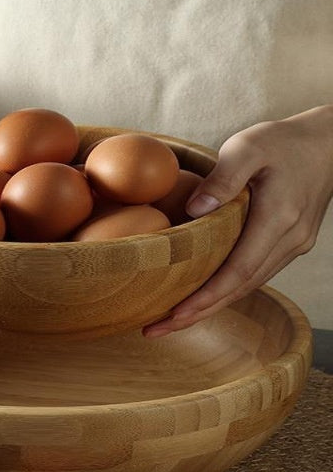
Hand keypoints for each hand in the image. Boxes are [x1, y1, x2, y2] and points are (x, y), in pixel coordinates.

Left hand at [143, 104, 332, 337]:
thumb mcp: (248, 147)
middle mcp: (290, 240)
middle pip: (240, 288)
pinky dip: (226, 289)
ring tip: (170, 321)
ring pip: (248, 286)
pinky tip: (201, 296)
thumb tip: (194, 210)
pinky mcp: (289, 243)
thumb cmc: (283, 141)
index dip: (206, 297)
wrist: (328, 142)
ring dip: (211, 306)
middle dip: (198, 313)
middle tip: (155, 330)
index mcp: (278, 218)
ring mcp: (293, 245)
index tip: (174, 315)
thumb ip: (222, 177)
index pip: (238, 270)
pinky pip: (254, 274)